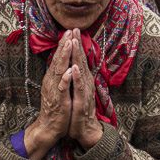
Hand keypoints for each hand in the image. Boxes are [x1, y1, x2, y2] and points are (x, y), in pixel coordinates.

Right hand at [24, 31, 74, 159]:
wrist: (50, 126)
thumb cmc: (56, 107)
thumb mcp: (59, 88)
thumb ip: (60, 75)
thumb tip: (64, 63)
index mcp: (53, 77)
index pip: (59, 58)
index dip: (64, 45)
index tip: (69, 32)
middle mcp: (52, 81)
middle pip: (58, 60)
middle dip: (64, 45)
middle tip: (69, 31)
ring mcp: (55, 90)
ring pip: (59, 70)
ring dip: (64, 57)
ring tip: (69, 44)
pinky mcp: (59, 100)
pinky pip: (62, 88)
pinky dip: (65, 79)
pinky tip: (69, 71)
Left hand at [67, 33, 102, 148]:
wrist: (86, 130)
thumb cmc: (80, 111)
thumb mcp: (77, 91)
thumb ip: (77, 78)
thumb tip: (75, 65)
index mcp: (82, 80)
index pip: (79, 59)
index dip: (76, 45)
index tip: (73, 30)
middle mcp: (85, 83)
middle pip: (82, 60)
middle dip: (78, 44)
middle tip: (76, 29)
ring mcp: (84, 91)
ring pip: (81, 70)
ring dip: (78, 56)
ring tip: (75, 42)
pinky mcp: (82, 101)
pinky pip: (79, 87)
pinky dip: (77, 77)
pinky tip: (75, 67)